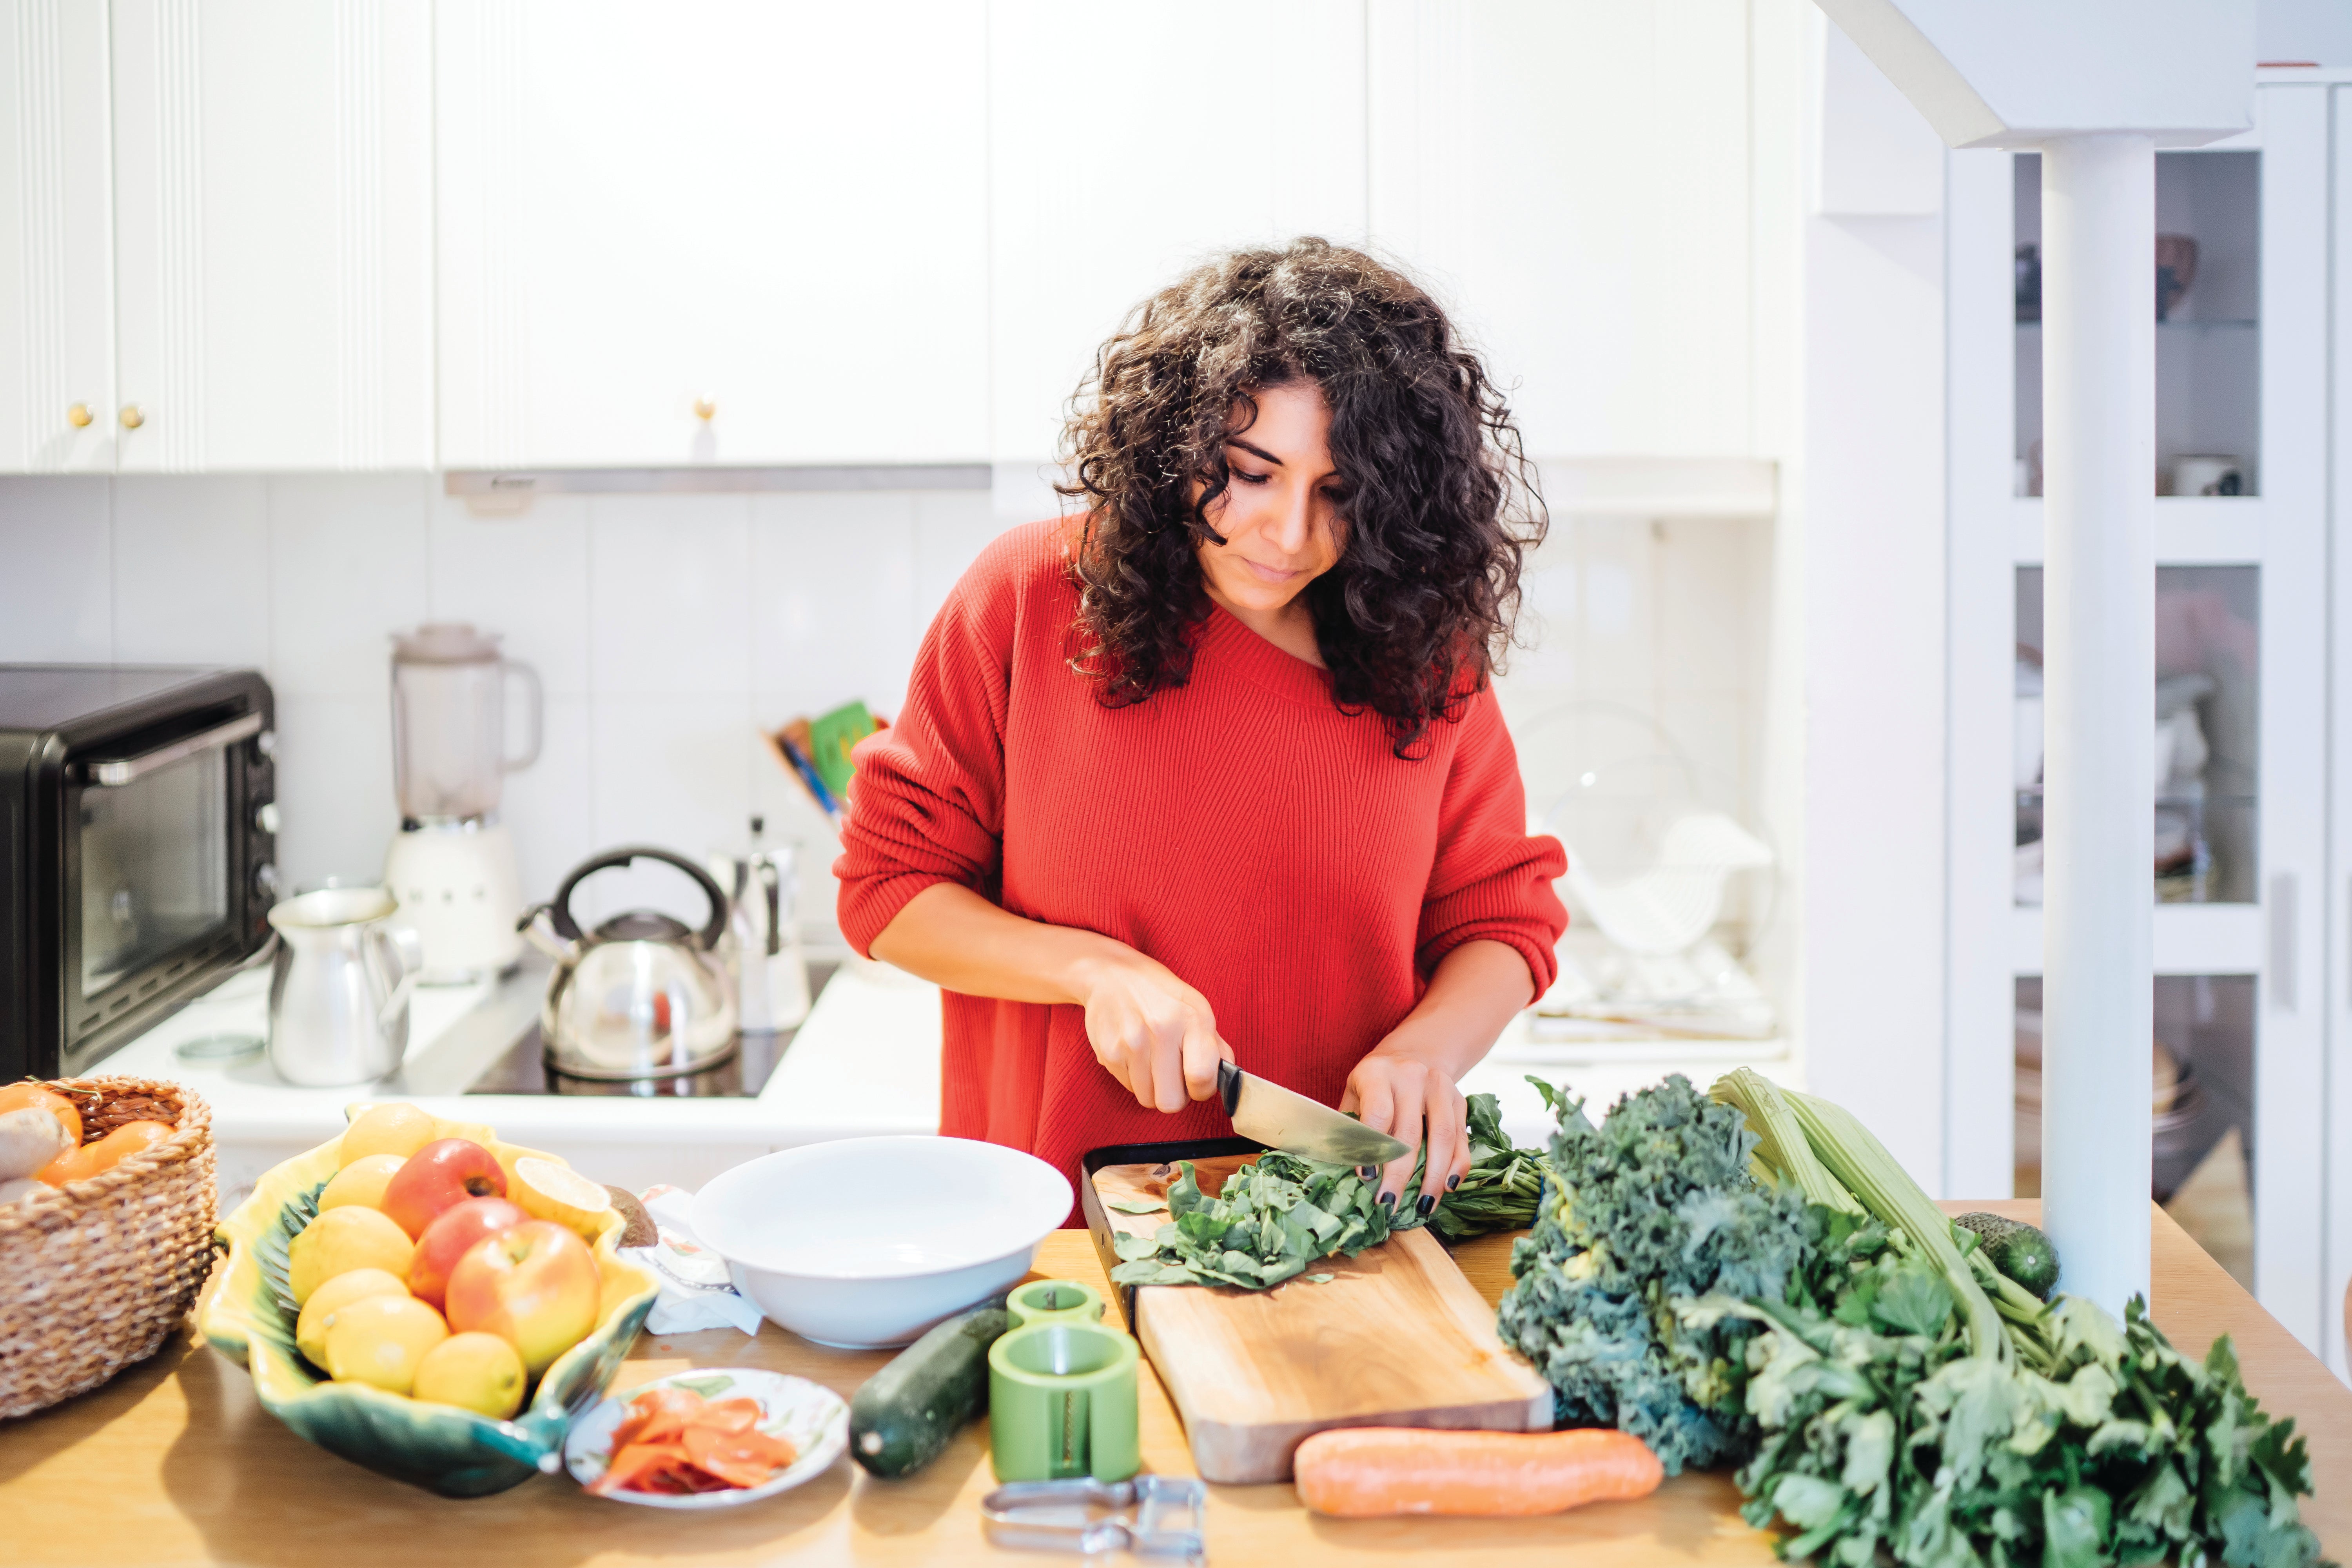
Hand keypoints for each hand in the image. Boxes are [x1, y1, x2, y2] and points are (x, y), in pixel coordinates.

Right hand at [1074, 948, 1233, 1113]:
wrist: (1111, 974)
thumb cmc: (1159, 993)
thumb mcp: (1195, 1006)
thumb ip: (1215, 1044)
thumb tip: (1228, 1077)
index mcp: (1192, 1018)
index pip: (1201, 1077)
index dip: (1202, 1090)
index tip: (1198, 1081)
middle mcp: (1161, 1030)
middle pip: (1171, 1102)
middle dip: (1175, 1095)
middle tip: (1173, 1075)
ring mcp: (1131, 1043)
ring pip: (1147, 1099)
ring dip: (1153, 1087)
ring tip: (1152, 1061)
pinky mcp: (1108, 1053)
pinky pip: (1128, 1087)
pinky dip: (1133, 1077)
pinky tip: (1134, 1054)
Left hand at [1340, 1038, 1471, 1217]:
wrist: (1413, 1054)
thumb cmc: (1373, 1085)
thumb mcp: (1353, 1095)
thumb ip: (1349, 1128)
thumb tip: (1342, 1173)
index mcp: (1377, 1073)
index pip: (1378, 1113)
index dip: (1372, 1148)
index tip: (1366, 1178)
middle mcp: (1411, 1075)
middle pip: (1409, 1133)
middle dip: (1399, 1175)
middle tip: (1389, 1204)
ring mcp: (1439, 1086)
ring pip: (1443, 1137)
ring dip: (1433, 1178)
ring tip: (1423, 1206)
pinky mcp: (1459, 1100)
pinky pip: (1461, 1138)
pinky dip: (1458, 1166)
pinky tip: (1448, 1187)